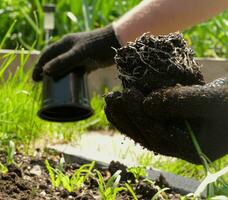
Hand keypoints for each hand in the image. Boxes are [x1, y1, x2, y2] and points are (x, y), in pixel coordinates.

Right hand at [32, 25, 120, 80]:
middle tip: (40, 84)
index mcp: (64, 43)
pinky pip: (73, 71)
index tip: (35, 78)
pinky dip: (69, 78)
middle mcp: (69, 49)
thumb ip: (63, 61)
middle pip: (53, 61)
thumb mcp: (79, 53)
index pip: (47, 54)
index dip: (39, 65)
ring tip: (51, 87)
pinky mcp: (86, 63)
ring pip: (63, 67)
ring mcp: (78, 56)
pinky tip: (67, 86)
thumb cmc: (97, 46)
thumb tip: (46, 71)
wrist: (117, 43)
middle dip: (45, 71)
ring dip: (57, 76)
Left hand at [105, 77, 227, 163]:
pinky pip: (148, 123)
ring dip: (125, 116)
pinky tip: (120, 103)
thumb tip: (146, 105)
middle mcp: (182, 148)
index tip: (128, 94)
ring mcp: (176, 138)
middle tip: (112, 97)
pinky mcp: (171, 127)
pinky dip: (133, 114)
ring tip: (110, 99)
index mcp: (194, 149)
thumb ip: (182, 102)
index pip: (160, 137)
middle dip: (127, 117)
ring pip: (145, 132)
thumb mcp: (211, 97)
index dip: (141, 117)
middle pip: (148, 137)